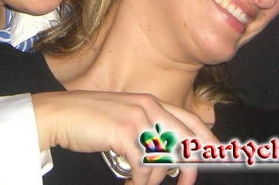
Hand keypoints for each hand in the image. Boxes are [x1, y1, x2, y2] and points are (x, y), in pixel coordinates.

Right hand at [33, 90, 216, 184]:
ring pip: (166, 156)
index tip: (220, 159)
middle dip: (191, 167)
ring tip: (138, 184)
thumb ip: (146, 129)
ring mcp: (138, 117)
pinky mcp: (125, 132)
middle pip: (187, 140)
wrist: (58, 115)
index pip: (191, 120)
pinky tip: (129, 184)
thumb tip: (170, 157)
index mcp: (151, 102)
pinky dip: (140, 182)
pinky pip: (146, 166)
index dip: (209, 141)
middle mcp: (149, 106)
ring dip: (154, 180)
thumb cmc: (88, 121)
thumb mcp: (123, 120)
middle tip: (185, 184)